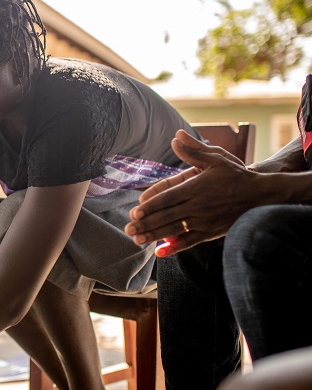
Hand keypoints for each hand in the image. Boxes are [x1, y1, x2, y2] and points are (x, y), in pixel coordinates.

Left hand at [125, 129, 255, 255]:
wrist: (261, 196)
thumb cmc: (236, 175)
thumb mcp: (216, 158)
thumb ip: (194, 151)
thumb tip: (176, 136)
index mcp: (197, 188)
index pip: (168, 198)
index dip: (151, 205)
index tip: (135, 211)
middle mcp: (199, 206)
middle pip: (167, 216)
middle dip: (146, 223)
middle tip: (128, 228)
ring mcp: (204, 221)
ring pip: (175, 229)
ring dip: (154, 235)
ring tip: (136, 239)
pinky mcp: (210, 232)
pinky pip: (190, 242)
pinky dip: (174, 248)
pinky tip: (159, 253)